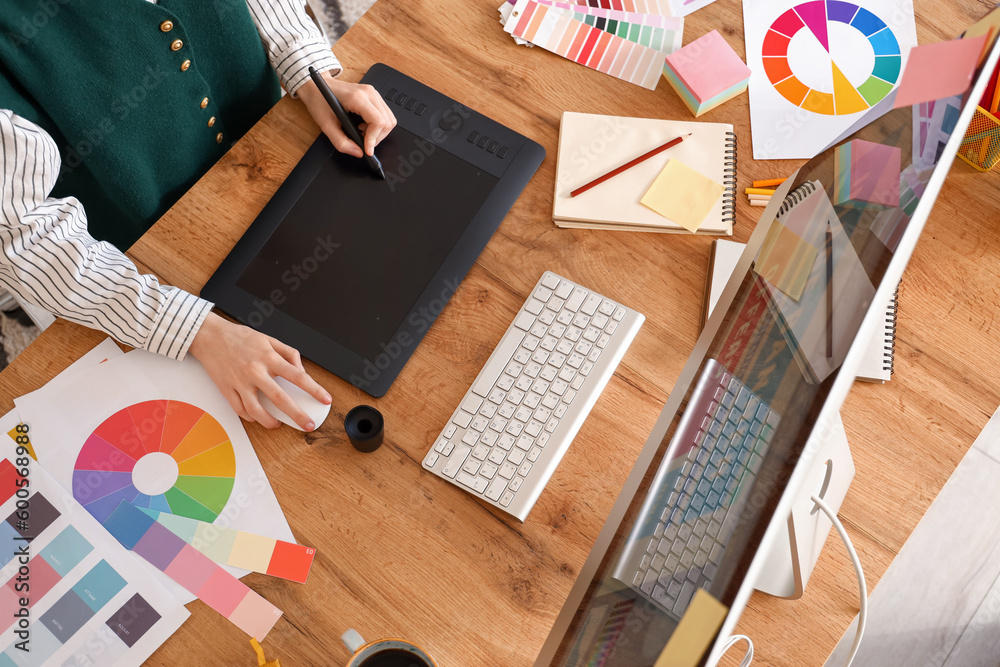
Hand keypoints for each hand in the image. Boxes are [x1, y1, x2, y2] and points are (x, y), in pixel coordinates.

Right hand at [188, 313, 331, 430]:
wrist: (210, 336)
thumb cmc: (240, 338)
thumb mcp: (269, 340)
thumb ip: (289, 354)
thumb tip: (301, 370)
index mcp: (268, 357)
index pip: (298, 376)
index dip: (314, 389)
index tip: (325, 399)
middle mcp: (255, 371)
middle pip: (280, 398)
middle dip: (297, 414)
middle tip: (307, 424)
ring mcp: (239, 382)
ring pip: (257, 409)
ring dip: (270, 421)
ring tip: (278, 425)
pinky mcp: (226, 389)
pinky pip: (240, 409)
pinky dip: (251, 417)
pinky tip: (258, 417)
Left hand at [297, 72, 396, 157]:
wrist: (316, 86)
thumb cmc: (320, 100)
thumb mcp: (326, 125)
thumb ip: (341, 142)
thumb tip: (358, 152)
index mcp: (357, 97)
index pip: (378, 121)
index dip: (374, 139)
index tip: (367, 150)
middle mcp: (369, 93)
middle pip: (388, 122)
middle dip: (377, 138)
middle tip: (363, 142)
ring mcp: (373, 93)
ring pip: (390, 119)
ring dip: (379, 132)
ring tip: (363, 133)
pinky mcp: (374, 95)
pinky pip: (385, 114)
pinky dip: (378, 126)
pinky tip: (365, 126)